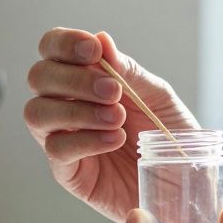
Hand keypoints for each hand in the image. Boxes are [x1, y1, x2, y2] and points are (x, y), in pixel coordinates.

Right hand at [25, 28, 198, 222]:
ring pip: (37, 113)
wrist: (185, 183)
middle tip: (112, 91)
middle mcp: (66, 104)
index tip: (93, 51)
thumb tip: (102, 40)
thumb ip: (129, 71)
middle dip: (74, 79)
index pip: (53, 49)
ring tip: (117, 118)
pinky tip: (114, 139)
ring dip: (77, 110)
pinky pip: (56, 149)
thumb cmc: (170, 137)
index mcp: (84, 78)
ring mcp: (63, 137)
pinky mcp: (68, 172)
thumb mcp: (158, 97)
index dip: (65, 43)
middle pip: (39, 77)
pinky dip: (85, 140)